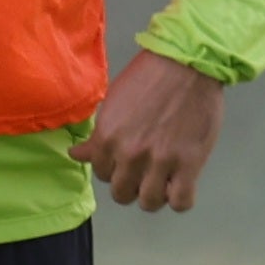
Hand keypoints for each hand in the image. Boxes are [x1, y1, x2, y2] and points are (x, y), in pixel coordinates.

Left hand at [69, 49, 226, 214]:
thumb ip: (98, 135)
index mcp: (107, 137)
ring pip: (149, 203)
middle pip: (122, 194)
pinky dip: (180, 199)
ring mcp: (160, 161)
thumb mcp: (114, 102)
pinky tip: (181, 183)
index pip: (101, 173)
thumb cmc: (150, 76)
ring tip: (163, 180)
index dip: (114, 169)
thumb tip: (76, 154)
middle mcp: (129, 153)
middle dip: (132, 185)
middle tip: (144, 172)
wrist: (187, 62)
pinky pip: (181, 202)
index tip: (126, 161)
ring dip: (155, 195)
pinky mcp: (189, 164)